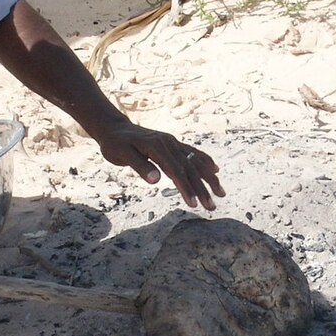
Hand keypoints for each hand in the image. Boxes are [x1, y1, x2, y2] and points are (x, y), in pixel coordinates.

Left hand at [92, 120, 224, 209]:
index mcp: (157, 146)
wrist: (114, 128)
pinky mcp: (173, 144)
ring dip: (209, 178)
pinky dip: (205, 162)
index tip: (194, 204)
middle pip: (190, 168)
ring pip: (195, 162)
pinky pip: (193, 153)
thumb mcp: (122, 155)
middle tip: (211, 207)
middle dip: (202, 188)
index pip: (176, 171)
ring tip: (221, 193)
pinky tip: (215, 170)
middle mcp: (169, 143)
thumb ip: (140, 166)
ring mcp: (172, 143)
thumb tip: (156, 180)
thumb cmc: (115, 143)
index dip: (186, 188)